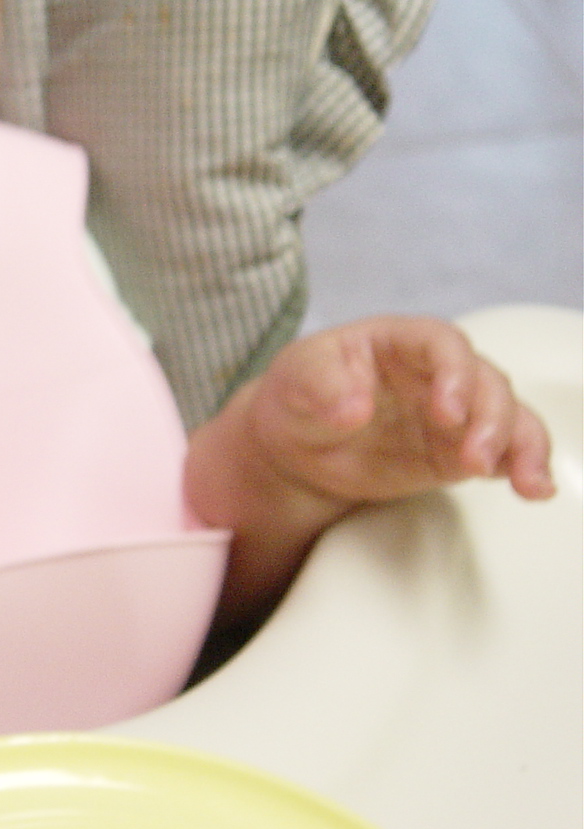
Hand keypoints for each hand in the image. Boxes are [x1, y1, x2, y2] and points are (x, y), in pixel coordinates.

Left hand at [186, 315, 552, 642]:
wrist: (297, 446)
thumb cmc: (299, 396)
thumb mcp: (295, 381)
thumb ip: (321, 386)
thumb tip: (354, 407)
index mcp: (398, 340)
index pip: (441, 343)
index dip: (453, 373)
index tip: (447, 412)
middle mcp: (436, 371)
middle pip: (486, 381)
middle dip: (490, 418)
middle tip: (473, 457)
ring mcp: (454, 411)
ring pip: (508, 416)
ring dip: (519, 445)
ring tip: (522, 481)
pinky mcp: (460, 450)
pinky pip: (506, 452)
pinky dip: (525, 467)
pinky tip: (534, 489)